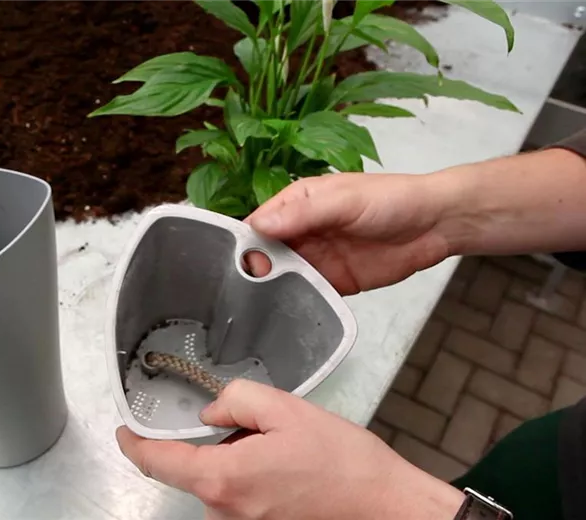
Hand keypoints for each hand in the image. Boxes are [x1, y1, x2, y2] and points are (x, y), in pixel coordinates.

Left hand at [116, 379, 462, 519]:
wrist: (384, 506)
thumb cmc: (340, 460)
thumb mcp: (285, 409)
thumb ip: (235, 401)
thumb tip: (210, 414)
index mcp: (223, 480)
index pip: (157, 463)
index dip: (135, 444)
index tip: (125, 429)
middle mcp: (225, 512)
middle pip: (195, 468)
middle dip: (214, 441)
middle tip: (259, 424)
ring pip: (220, 480)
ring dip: (236, 457)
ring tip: (284, 445)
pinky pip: (239, 495)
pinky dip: (249, 473)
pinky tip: (288, 464)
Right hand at [244, 173, 453, 294]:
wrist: (435, 225)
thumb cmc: (390, 200)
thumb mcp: (344, 200)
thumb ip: (303, 213)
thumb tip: (259, 224)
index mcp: (297, 204)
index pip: (259, 222)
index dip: (243, 242)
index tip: (229, 263)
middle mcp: (301, 231)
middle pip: (265, 253)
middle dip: (252, 270)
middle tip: (241, 291)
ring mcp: (316, 259)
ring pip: (281, 276)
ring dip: (269, 289)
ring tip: (252, 307)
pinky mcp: (333, 282)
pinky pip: (306, 294)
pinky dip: (294, 302)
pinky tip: (281, 314)